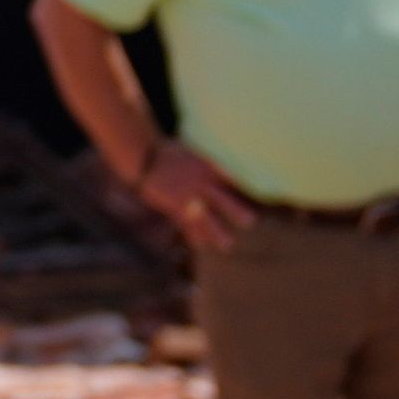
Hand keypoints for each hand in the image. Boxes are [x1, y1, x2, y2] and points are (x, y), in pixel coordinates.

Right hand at [135, 142, 256, 252]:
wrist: (144, 157)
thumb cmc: (167, 153)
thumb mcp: (192, 153)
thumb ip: (207, 165)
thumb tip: (223, 172)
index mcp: (209, 167)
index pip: (232, 181)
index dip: (244, 192)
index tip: (255, 201)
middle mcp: (201, 183)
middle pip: (224, 200)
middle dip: (237, 211)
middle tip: (251, 222)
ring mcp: (188, 196)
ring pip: (206, 218)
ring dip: (217, 233)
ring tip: (228, 245)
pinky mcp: (174, 206)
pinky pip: (186, 225)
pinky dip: (194, 236)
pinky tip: (202, 244)